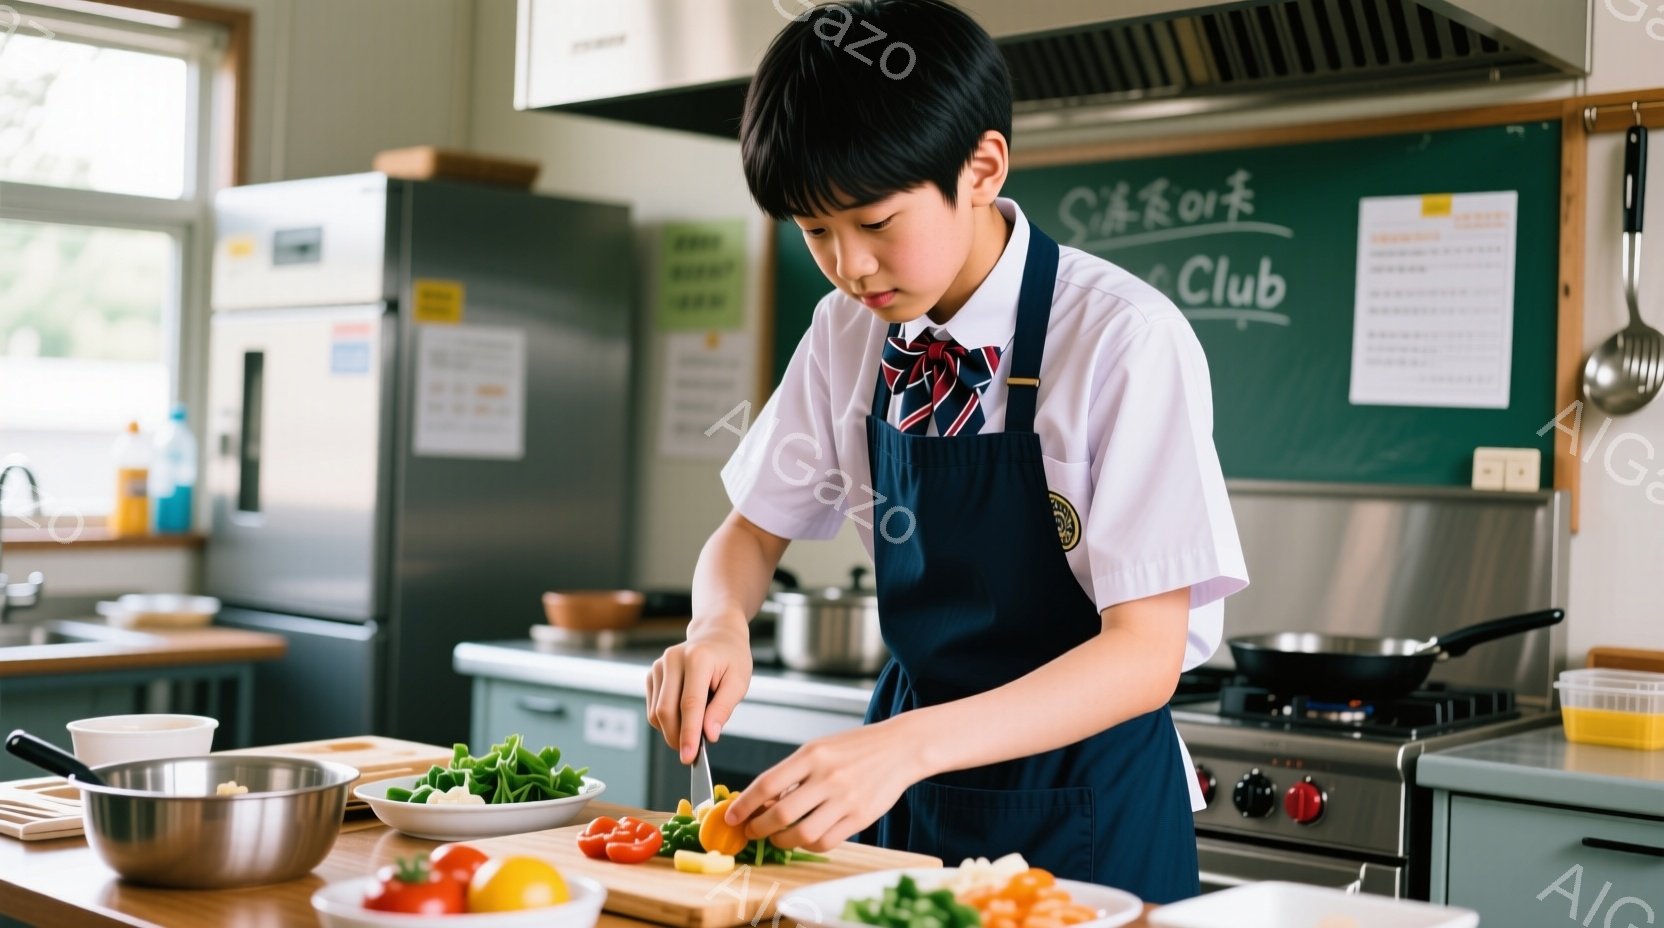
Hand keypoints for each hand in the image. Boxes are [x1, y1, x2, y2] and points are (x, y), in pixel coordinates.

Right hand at [646, 614, 752, 762]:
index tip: (689, 756)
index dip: (688, 733)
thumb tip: (708, 735)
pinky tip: (684, 715)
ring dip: (672, 730)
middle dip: (677, 737)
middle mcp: (673, 659)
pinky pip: (653, 708)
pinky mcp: (652, 674)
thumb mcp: (738, 682)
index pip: (689, 704)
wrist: (716, 634)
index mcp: (698, 658)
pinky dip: (666, 720)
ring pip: (656, 713)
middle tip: (692, 752)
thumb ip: (723, 708)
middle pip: (666, 711)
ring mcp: (658, 666)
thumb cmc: (731, 658)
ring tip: (694, 727)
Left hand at [721, 715, 933, 852]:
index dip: (744, 805)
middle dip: (758, 828)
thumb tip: (761, 801)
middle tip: (752, 830)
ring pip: (802, 834)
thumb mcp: (819, 748)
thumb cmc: (855, 747)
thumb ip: (792, 773)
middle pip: (781, 814)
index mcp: (812, 755)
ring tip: (777, 837)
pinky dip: (808, 844)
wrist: (900, 748)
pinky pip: (825, 842)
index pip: (766, 784)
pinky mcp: (860, 818)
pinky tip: (805, 837)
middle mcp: (827, 777)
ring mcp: (845, 800)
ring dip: (782, 841)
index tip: (732, 816)